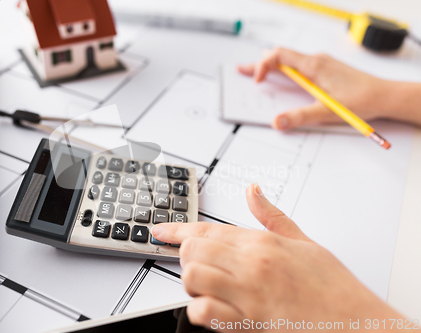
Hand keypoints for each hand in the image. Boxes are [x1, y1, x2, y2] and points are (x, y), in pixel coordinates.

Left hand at [152, 184, 402, 331]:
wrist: (353, 320)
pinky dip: (199, 310)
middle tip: (196, 262)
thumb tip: (253, 191)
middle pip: (193, 249)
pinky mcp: (248, 320)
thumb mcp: (302, 241)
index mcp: (260, 242)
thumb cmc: (330, 284)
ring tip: (205, 285)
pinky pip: (204, 312)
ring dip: (191, 281)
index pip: (206, 228)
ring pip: (193, 276)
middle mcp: (250, 263)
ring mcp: (247, 292)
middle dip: (186, 255)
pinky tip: (211, 308)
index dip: (175, 229)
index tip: (158, 231)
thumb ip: (271, 215)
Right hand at [237, 48, 392, 129]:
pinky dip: (284, 70)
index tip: (257, 81)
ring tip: (257, 75)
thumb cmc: (361, 100)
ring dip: (271, 67)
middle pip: (280, 56)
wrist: (385, 96)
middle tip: (242, 71)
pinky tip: (283, 79)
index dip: (262, 66)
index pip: (279, 56)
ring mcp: (321, 64)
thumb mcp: (326, 112)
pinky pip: (299, 65)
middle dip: (259, 65)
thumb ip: (299, 117)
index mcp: (313, 66)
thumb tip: (277, 122)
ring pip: (289, 60)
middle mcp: (316, 61)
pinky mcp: (326, 70)